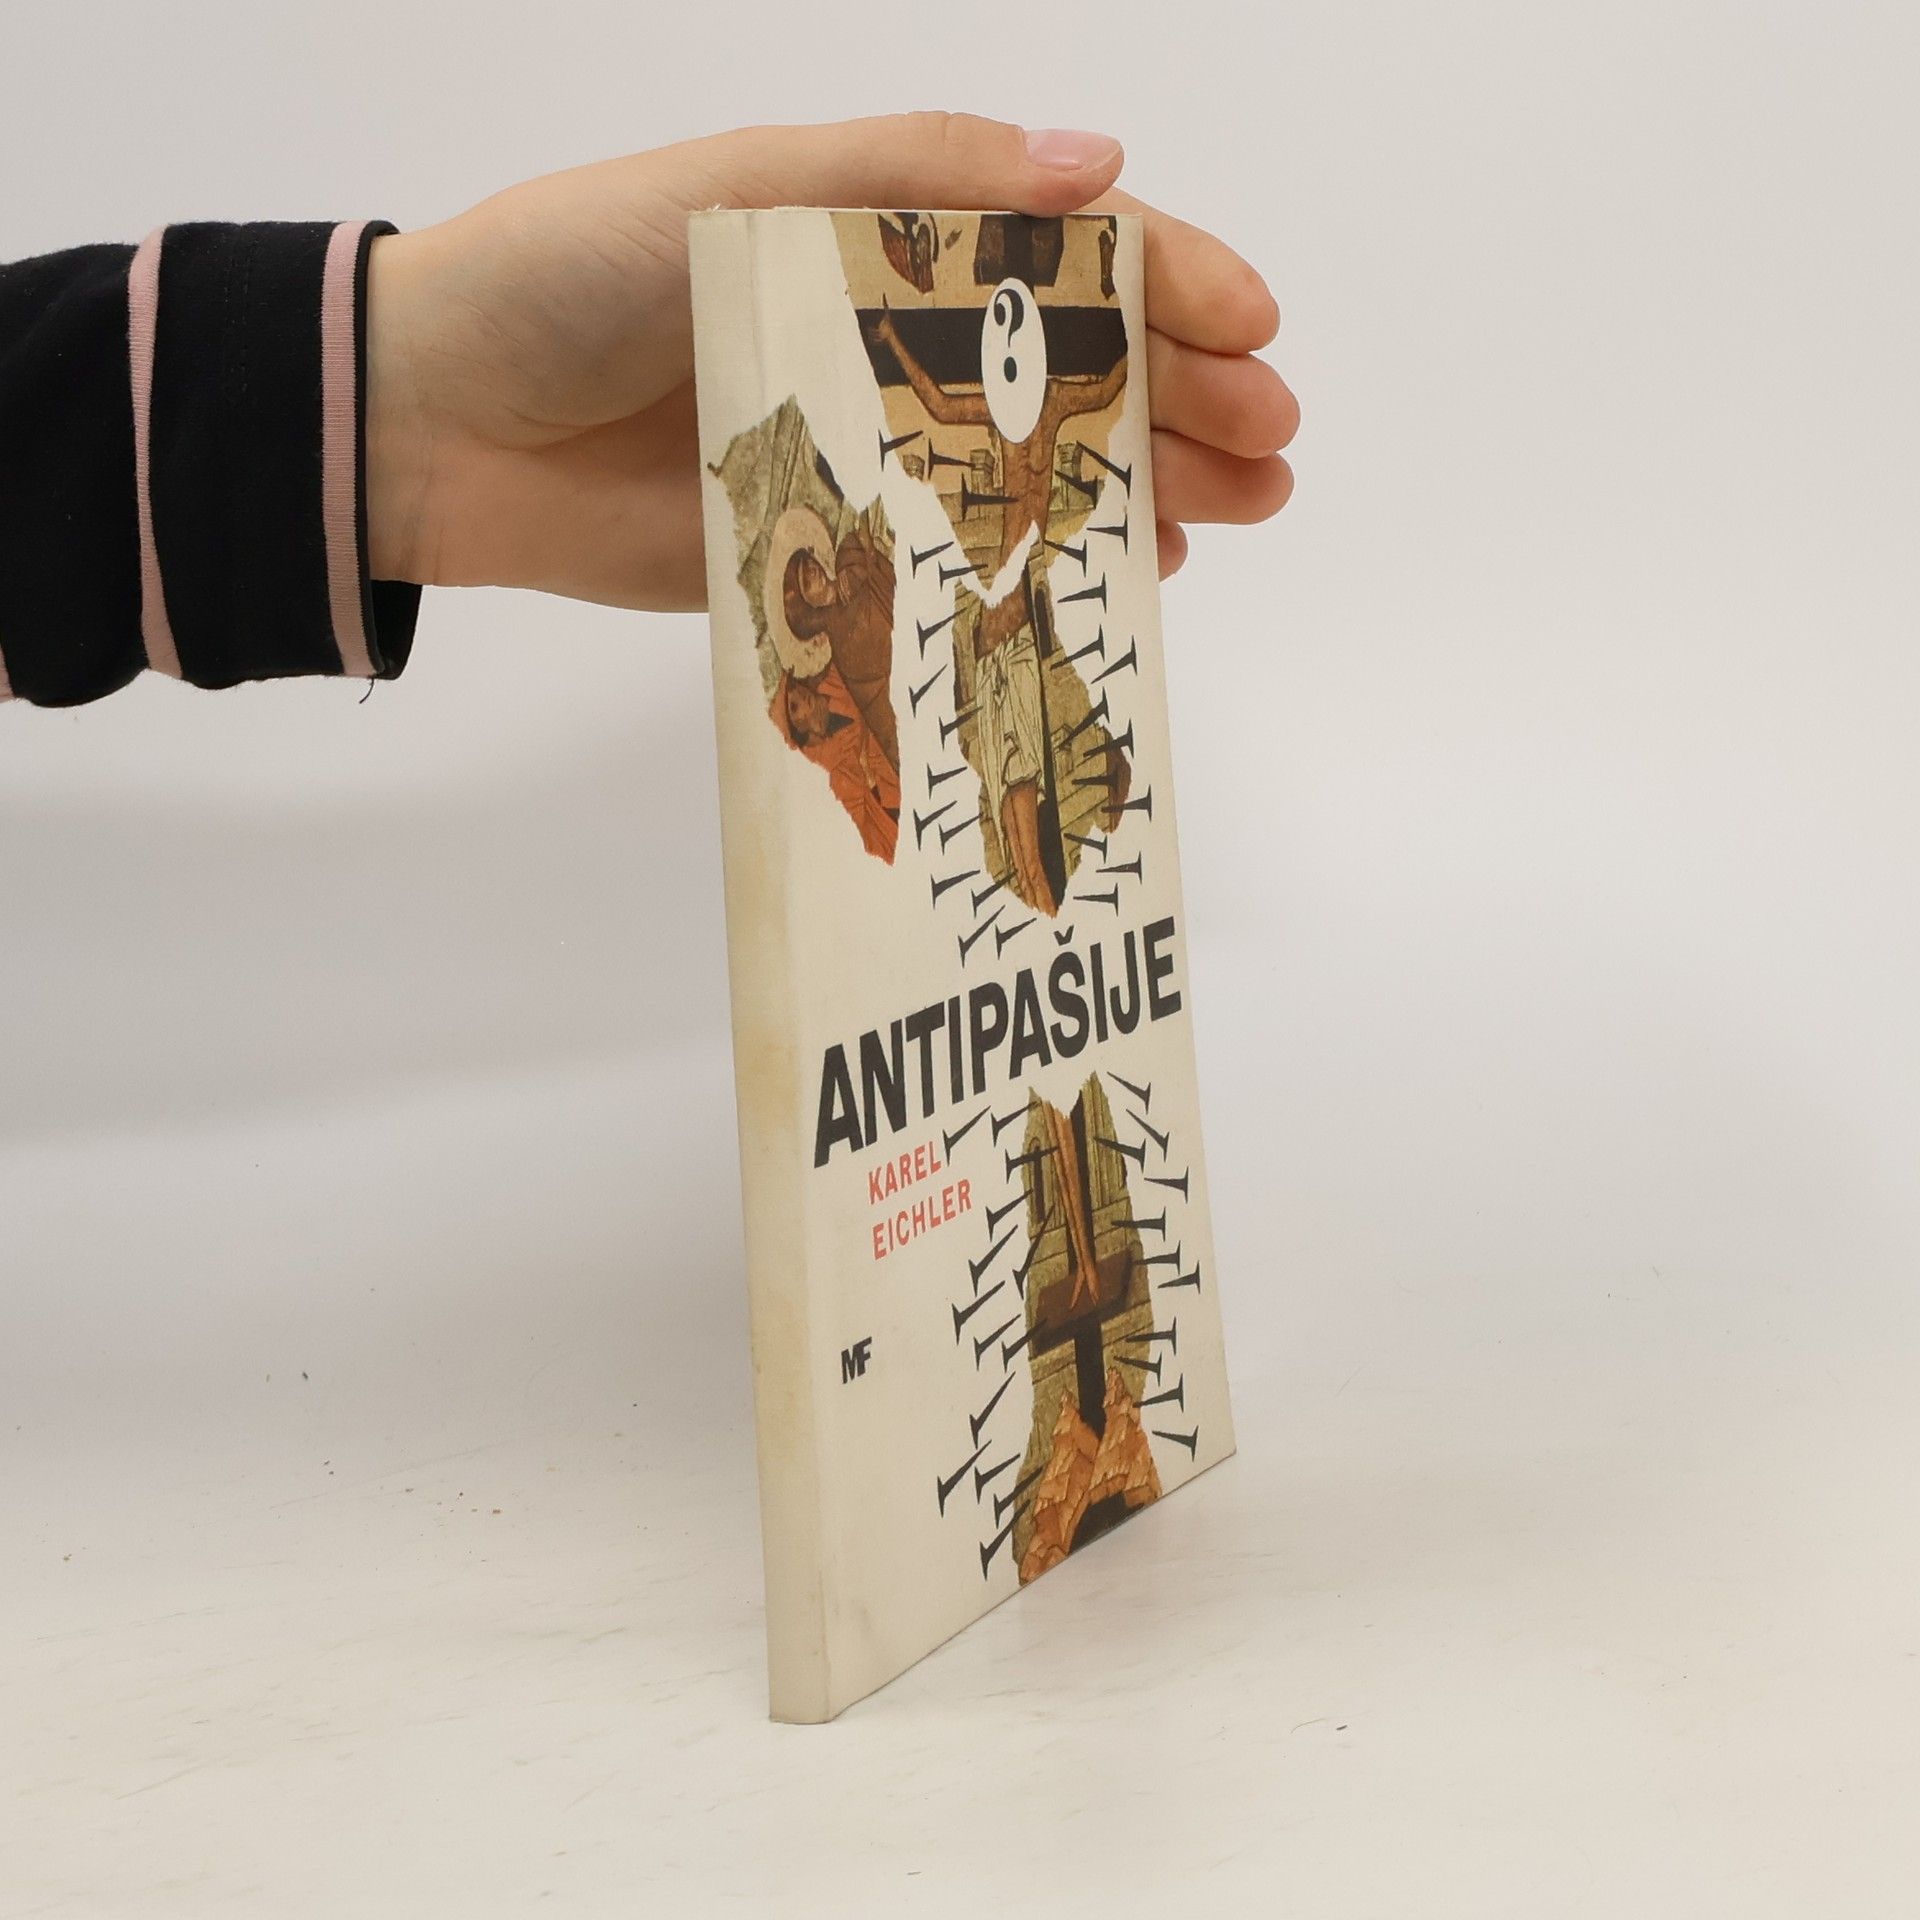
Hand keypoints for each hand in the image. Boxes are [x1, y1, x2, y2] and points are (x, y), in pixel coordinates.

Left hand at [366, 114, 1298, 608]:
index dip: (1169, 283)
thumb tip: (1094, 160)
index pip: (1058, 254)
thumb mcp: (741, 189)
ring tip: (1235, 509)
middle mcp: (891, 344)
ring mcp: (871, 454)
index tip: (1254, 331)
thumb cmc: (576, 274)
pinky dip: (1050, 562)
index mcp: (881, 236)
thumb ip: (907, 177)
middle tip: (1272, 450)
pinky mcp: (836, 555)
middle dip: (1185, 396)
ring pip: (1039, 466)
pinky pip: (965, 560)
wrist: (442, 422)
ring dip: (1147, 479)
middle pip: (1073, 367)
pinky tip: (1129, 568)